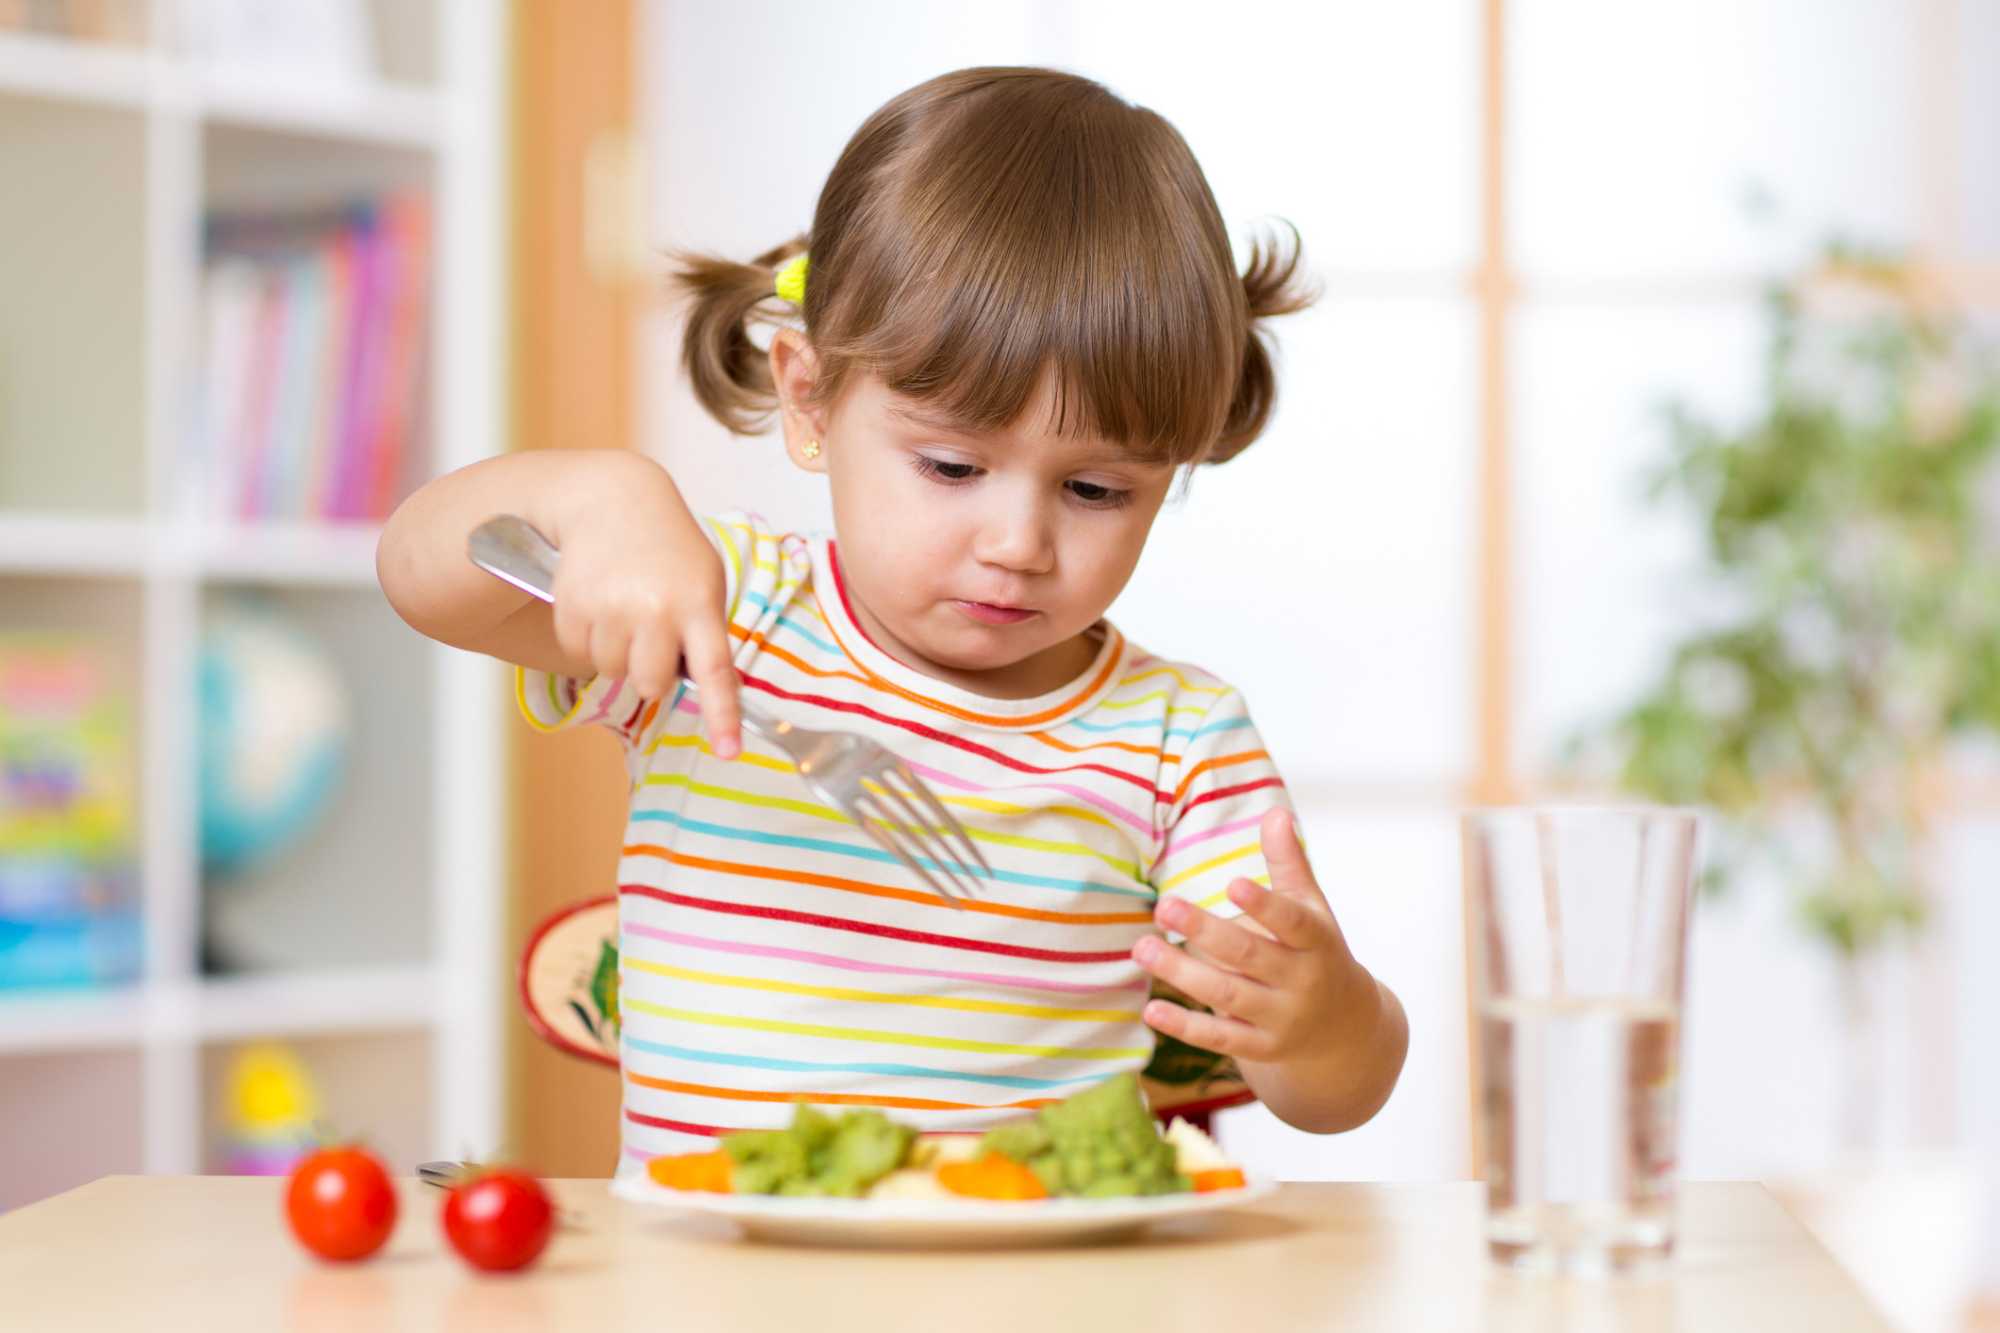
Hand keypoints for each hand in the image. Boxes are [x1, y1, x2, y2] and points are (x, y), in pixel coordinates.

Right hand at [547, 456, 741, 756]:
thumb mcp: (703, 580)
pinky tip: (598, 602)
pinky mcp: (572, 605)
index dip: (722, 717)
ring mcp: (610, 608)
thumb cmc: (669, 550)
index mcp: (698, 603)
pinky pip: (578, 653)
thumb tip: (702, 686)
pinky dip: (587, 637)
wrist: (613, 500)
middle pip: (650, 684)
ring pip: (612, 672)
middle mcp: (655, 610)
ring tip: (624, 607)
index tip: (728, 752)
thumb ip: (705, 630)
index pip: (715, 671)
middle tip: (651, 633)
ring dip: (617, 651)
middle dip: (650, 670)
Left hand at [1133, 808, 1364, 1063]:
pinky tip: (1151, 1009)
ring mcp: (1281, 1018)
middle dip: (1205, 932)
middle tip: (1163, 906)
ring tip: (1142, 948)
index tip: (1232, 883)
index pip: (1292, 922)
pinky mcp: (1260, 1047)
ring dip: (1183, 973)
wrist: (1345, 1029)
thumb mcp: (1312, 909)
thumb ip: (1290, 864)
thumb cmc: (1317, 952)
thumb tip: (1275, 812)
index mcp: (1316, 941)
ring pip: (1227, 996)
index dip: (1264, 905)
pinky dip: (1185, 1026)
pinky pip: (1220, 1038)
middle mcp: (1301, 981)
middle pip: (1249, 957)